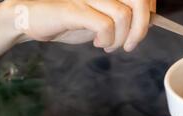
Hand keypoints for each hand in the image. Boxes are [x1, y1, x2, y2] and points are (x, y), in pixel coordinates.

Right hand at [9, 0, 151, 51]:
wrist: (33, 19)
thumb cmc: (68, 19)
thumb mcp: (102, 17)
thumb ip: (124, 17)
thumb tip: (149, 21)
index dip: (150, 11)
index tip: (141, 29)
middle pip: (139, 0)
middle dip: (141, 29)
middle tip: (130, 45)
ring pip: (124, 15)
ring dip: (121, 38)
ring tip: (109, 45)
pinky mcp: (75, 8)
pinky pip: (105, 25)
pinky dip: (107, 39)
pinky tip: (99, 42)